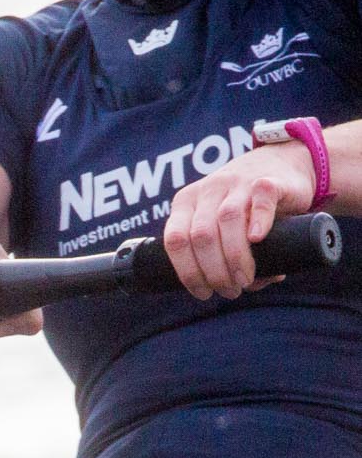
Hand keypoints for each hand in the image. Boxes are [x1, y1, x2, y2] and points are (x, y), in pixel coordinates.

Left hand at [160, 143, 316, 299]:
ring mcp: (237, 184)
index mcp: (187, 203)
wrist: (283, 164)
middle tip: (231, 290)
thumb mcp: (227, 226)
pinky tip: (257, 240)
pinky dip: (258, 221)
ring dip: (235, 257)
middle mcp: (208, 191)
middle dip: (214, 271)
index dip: (187, 271)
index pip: (175, 240)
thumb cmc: (248, 205)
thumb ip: (228, 254)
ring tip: (245, 280)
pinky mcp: (268, 182)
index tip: (204, 293)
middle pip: (201, 235)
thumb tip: (249, 286)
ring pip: (227, 220)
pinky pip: (259, 200)